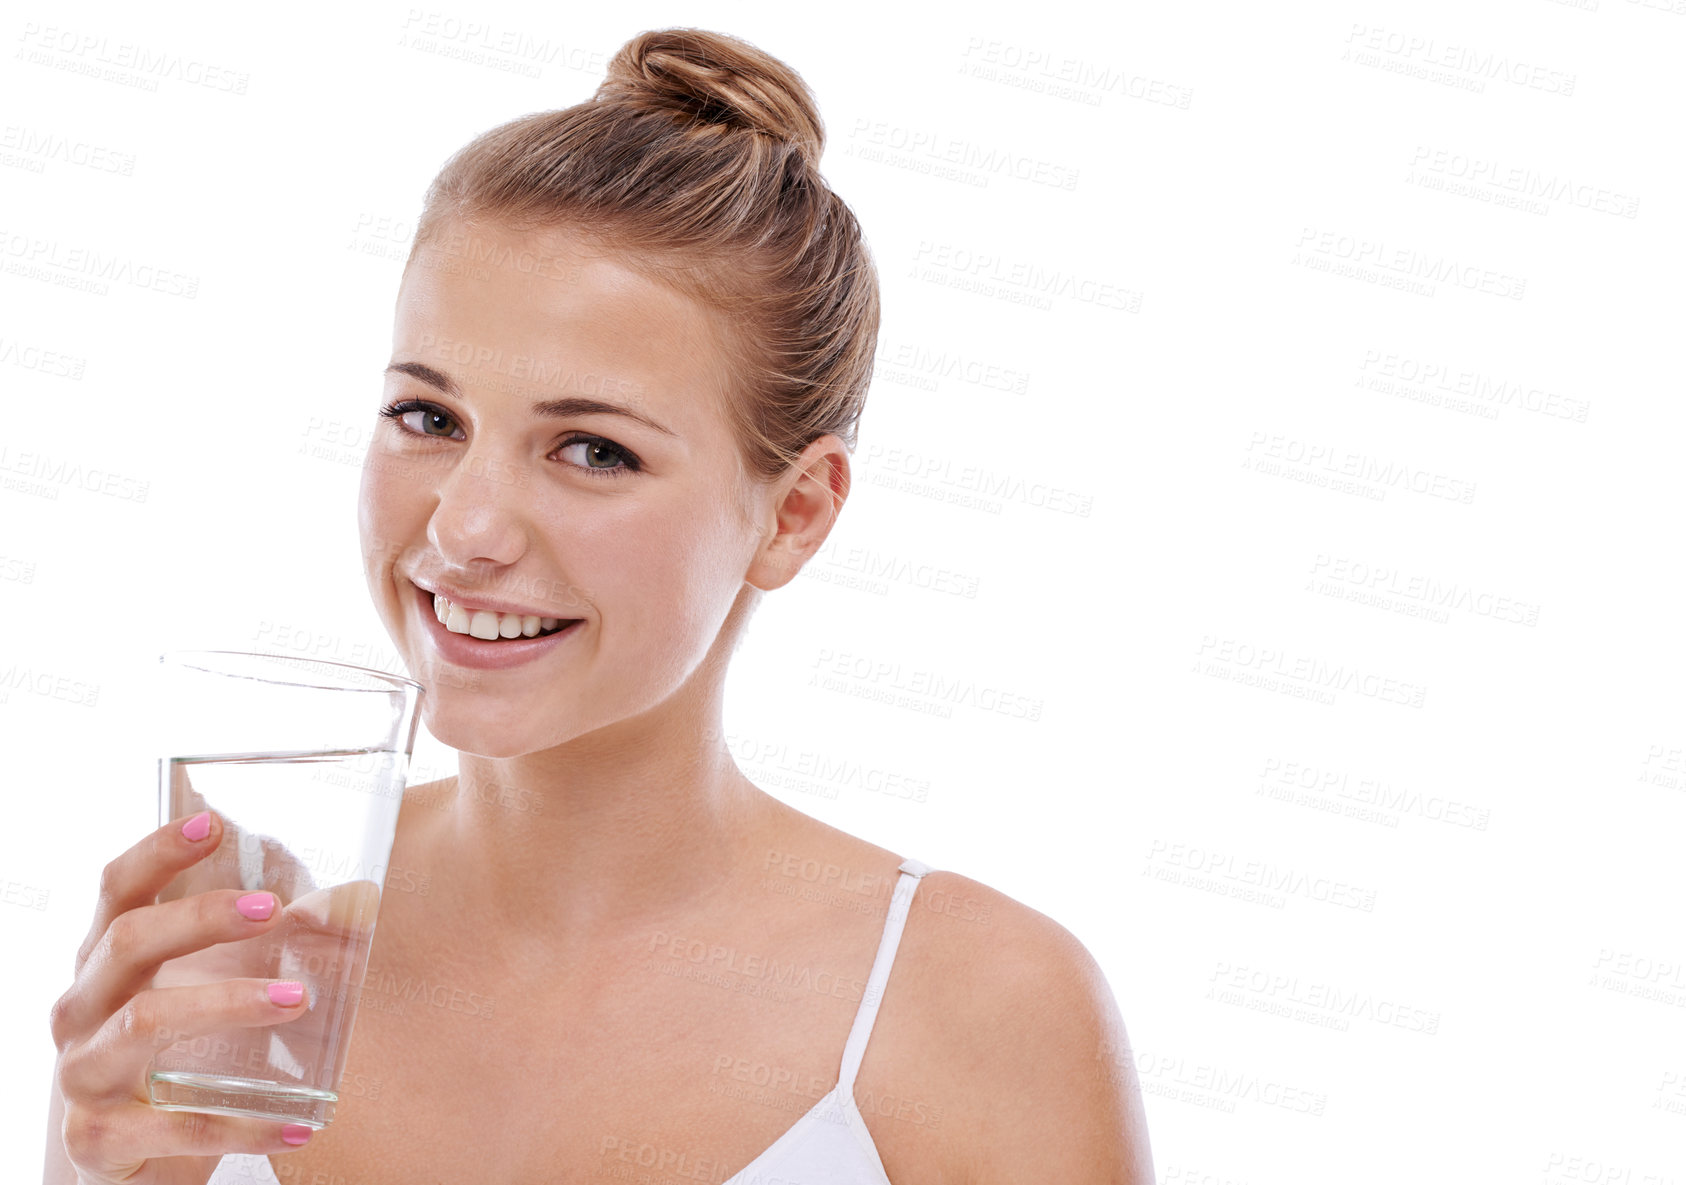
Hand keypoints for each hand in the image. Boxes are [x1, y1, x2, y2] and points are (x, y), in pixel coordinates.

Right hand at [46, 810, 318, 1183]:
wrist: (131, 1162)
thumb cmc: (178, 1056)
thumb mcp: (213, 992)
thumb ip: (276, 943)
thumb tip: (358, 899)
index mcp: (107, 962)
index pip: (117, 891)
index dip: (158, 852)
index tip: (212, 824)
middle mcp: (83, 1009)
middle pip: (128, 942)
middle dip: (201, 918)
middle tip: (271, 909)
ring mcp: (83, 1074)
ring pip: (146, 1022)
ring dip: (227, 1003)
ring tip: (298, 997)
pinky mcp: (99, 1139)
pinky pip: (175, 1125)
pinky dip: (244, 1123)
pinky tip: (304, 1120)